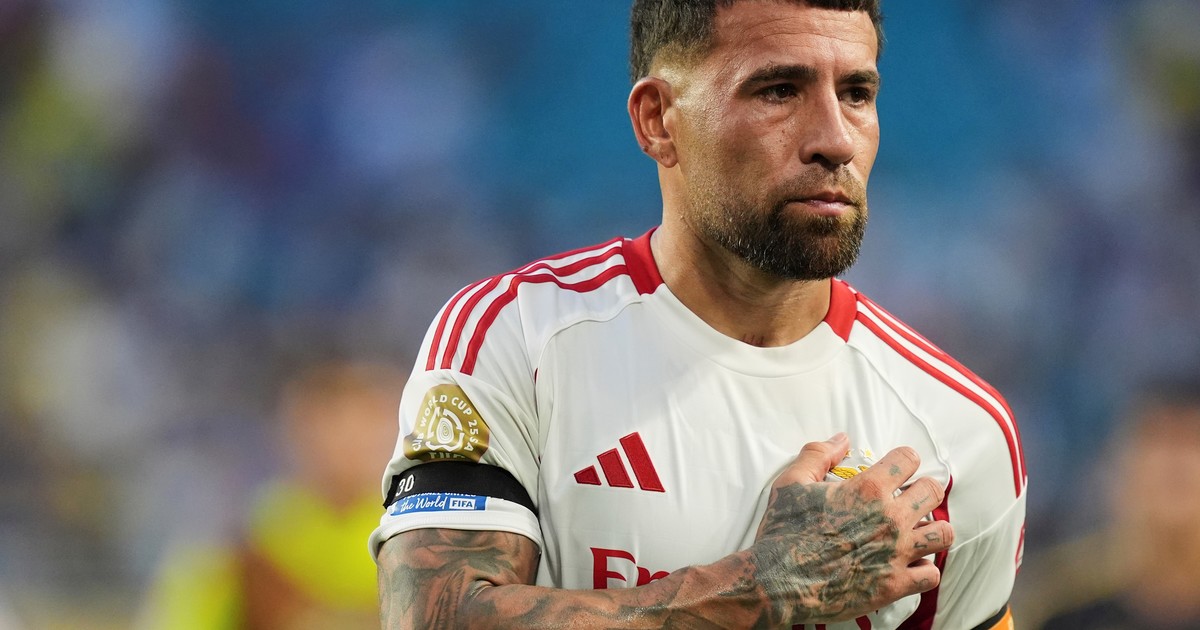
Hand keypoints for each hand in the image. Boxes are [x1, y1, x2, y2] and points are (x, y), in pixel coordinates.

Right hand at [750, 433, 951, 623]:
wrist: (776, 582)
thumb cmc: (783, 533)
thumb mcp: (791, 482)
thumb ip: (818, 454)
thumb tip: (841, 440)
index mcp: (866, 490)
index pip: (908, 459)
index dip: (903, 460)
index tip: (897, 468)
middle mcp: (889, 519)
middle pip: (933, 492)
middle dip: (923, 490)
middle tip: (910, 496)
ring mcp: (895, 553)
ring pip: (942, 533)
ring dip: (931, 528)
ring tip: (916, 530)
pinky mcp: (894, 585)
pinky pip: (931, 574)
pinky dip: (923, 568)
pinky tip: (908, 564)